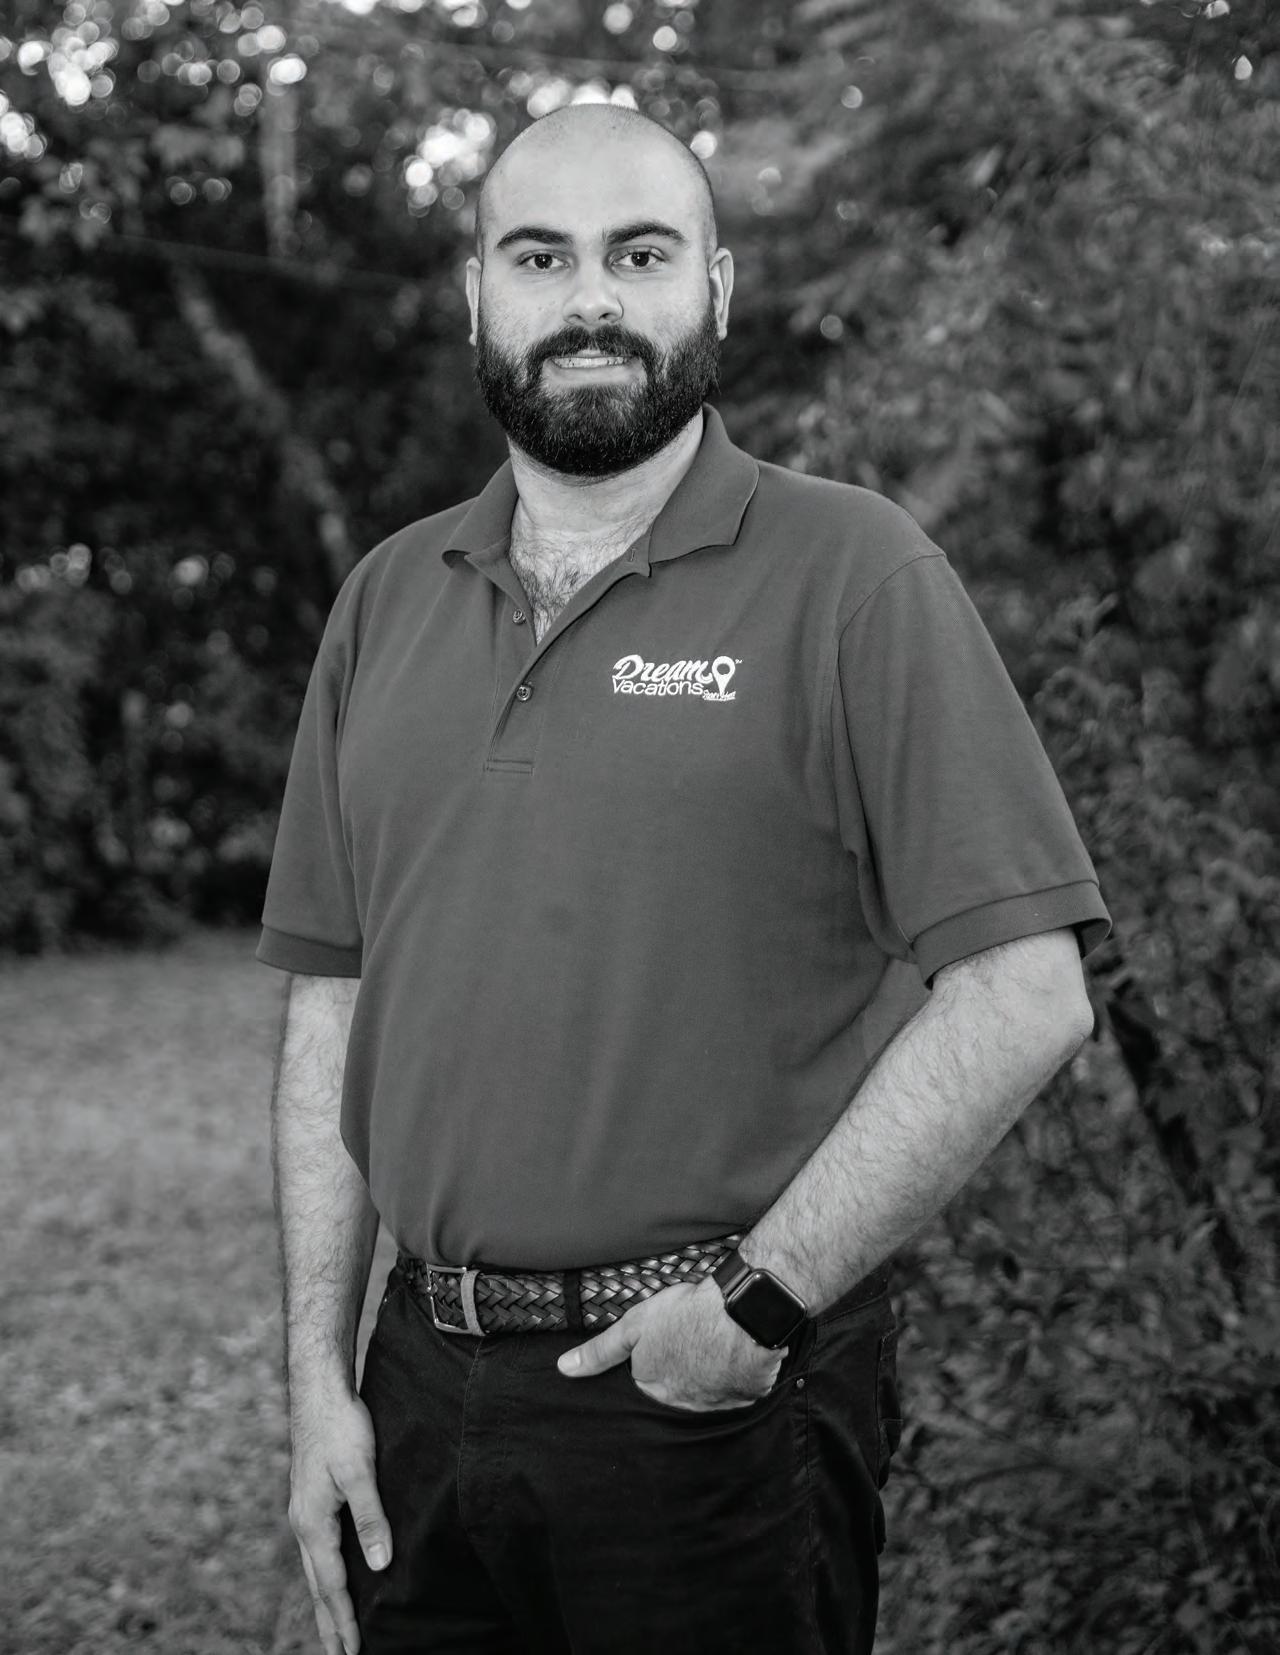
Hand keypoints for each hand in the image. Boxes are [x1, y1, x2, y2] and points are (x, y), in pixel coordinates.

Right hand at [287, 1382, 390, 1654]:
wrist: (319, 1389)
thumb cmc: (341, 1426)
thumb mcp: (361, 1471)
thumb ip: (371, 1518)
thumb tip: (379, 1565)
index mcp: (314, 1523)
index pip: (331, 1585)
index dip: (344, 1620)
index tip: (352, 1653)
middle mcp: (303, 1522)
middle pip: (317, 1584)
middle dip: (329, 1622)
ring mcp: (304, 1510)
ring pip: (315, 1567)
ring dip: (325, 1600)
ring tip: (335, 1628)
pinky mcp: (310, 1497)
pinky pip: (317, 1548)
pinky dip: (324, 1572)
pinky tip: (334, 1572)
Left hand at [557, 1278, 784, 1410]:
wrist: (743, 1311)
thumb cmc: (687, 1315)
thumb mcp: (634, 1326)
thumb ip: (600, 1351)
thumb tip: (565, 1369)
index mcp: (656, 1391)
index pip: (647, 1385)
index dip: (653, 1361)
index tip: (663, 1343)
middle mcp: (686, 1405)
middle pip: (677, 1392)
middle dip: (681, 1374)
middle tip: (689, 1343)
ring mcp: (719, 1402)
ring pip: (708, 1392)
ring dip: (709, 1376)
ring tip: (712, 1347)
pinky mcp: (748, 1394)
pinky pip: (739, 1389)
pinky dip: (736, 1375)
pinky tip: (735, 1355)